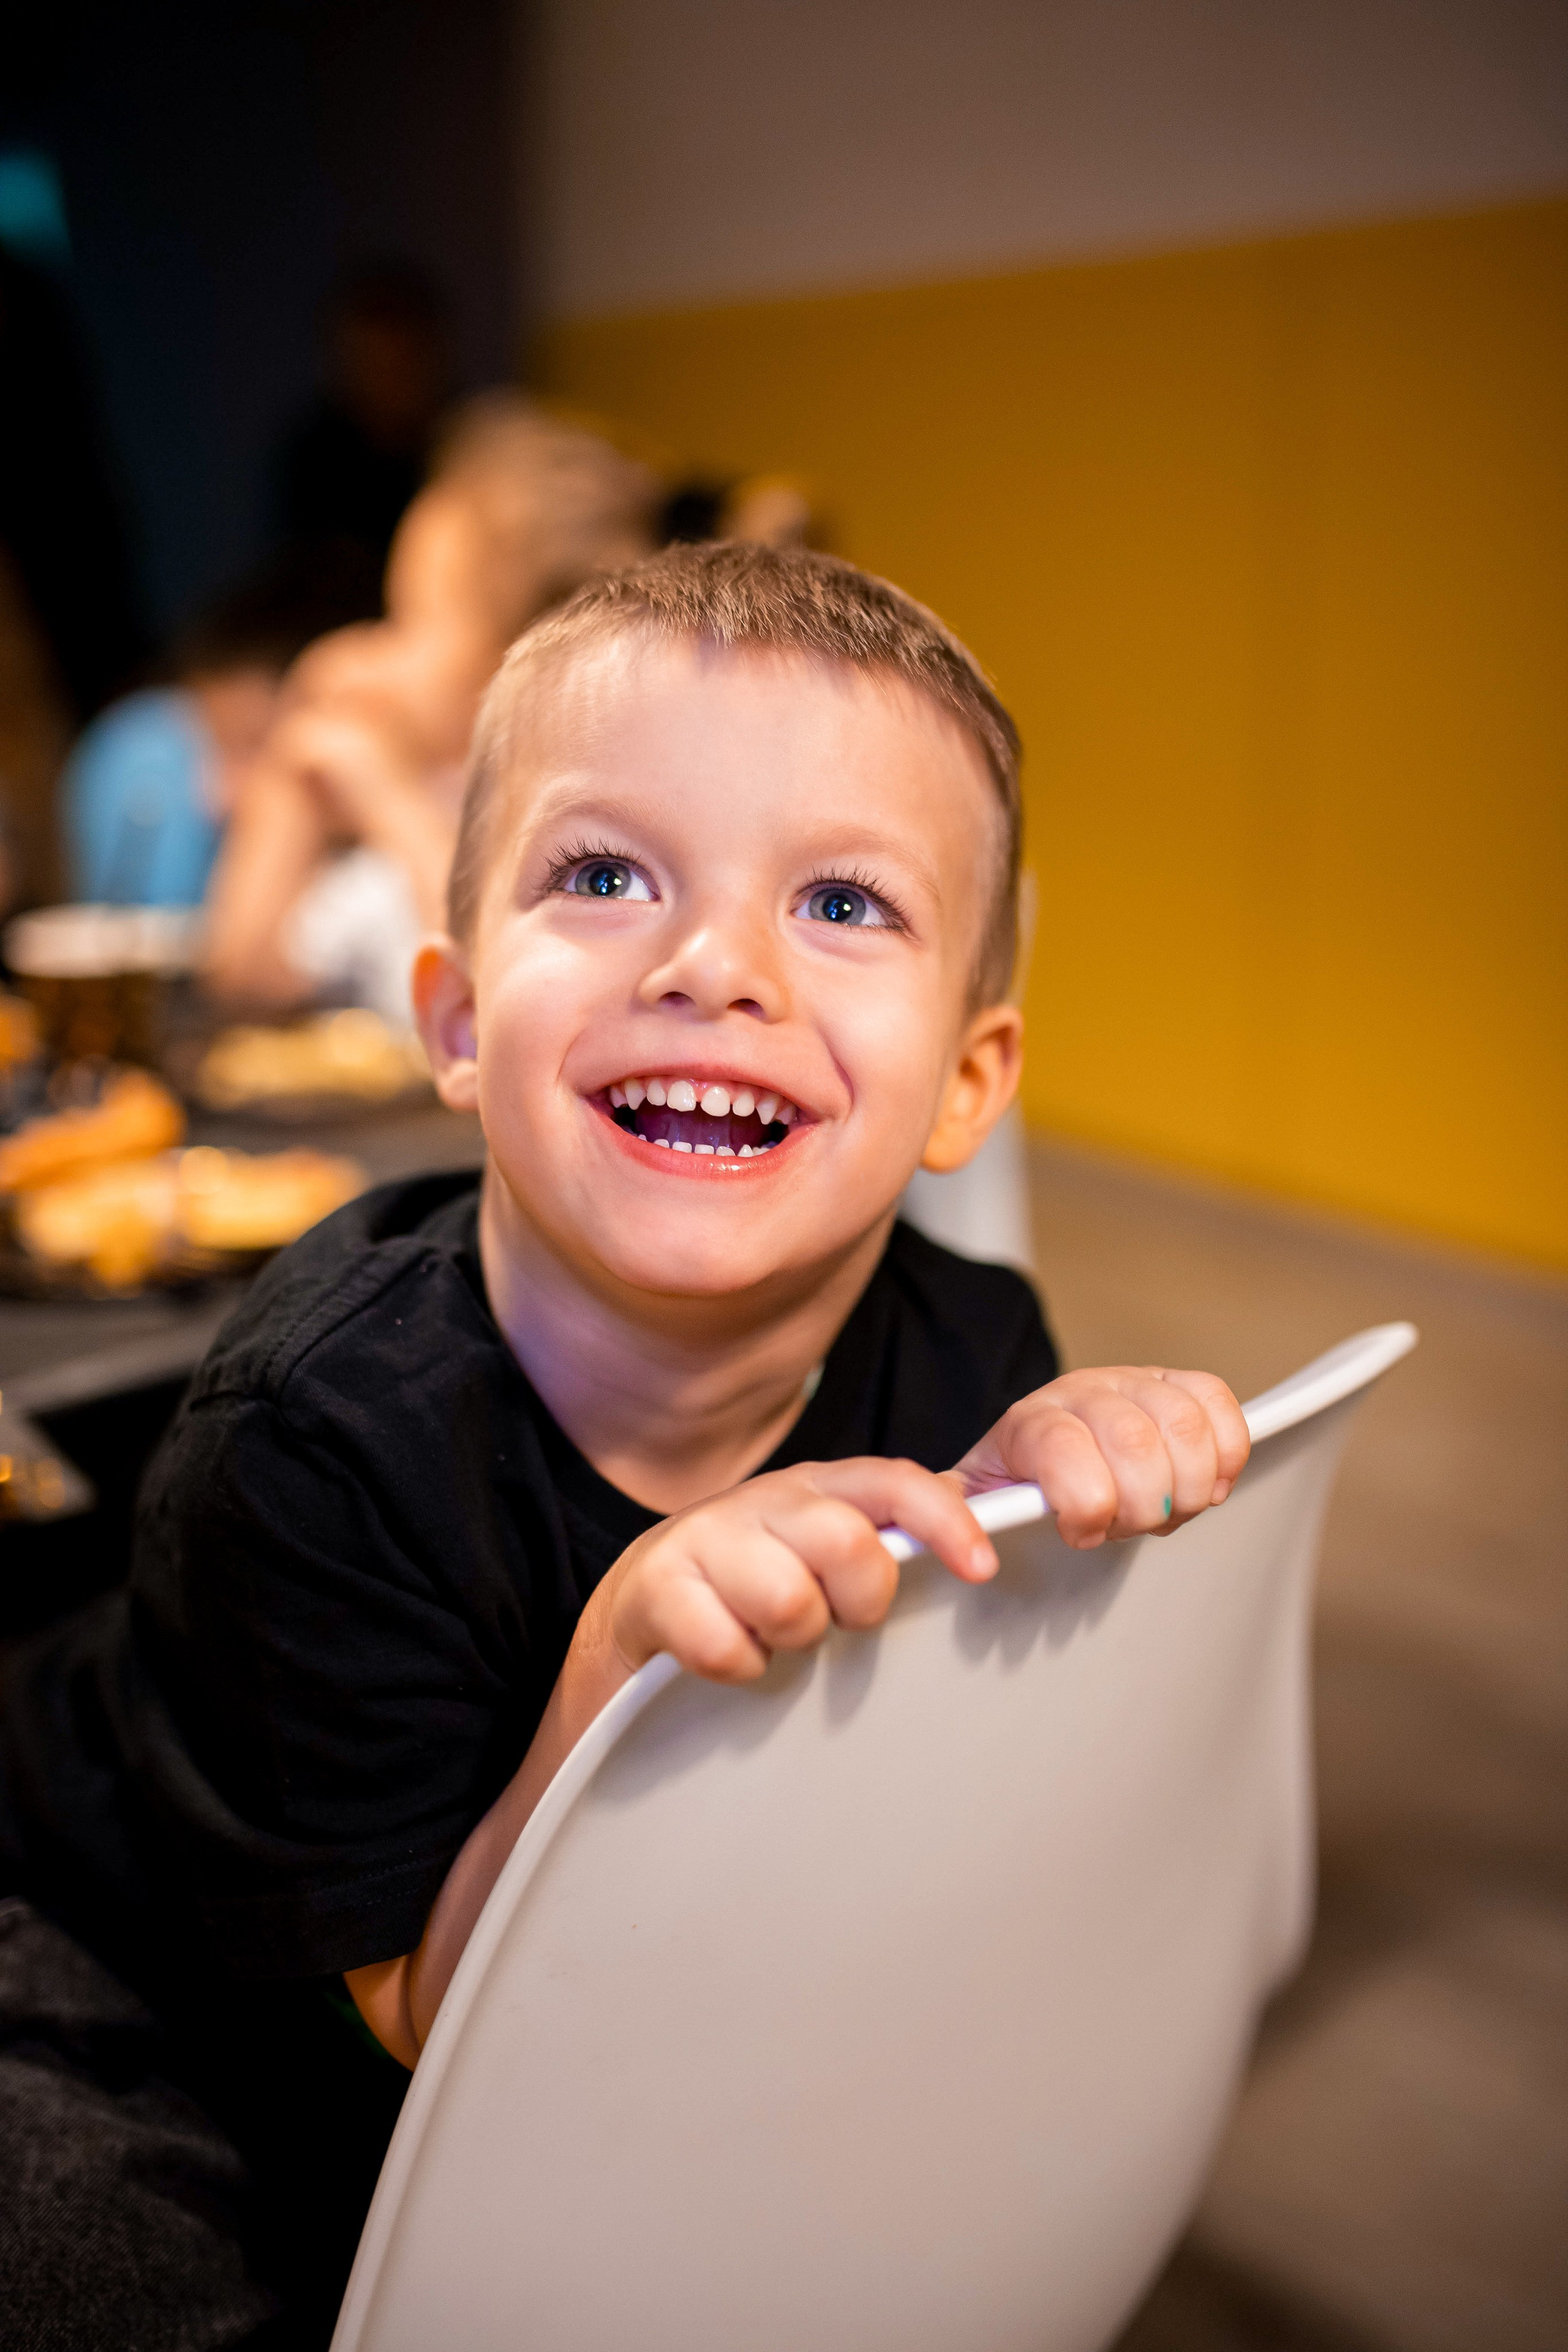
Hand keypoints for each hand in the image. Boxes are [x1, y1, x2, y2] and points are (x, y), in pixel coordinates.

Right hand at [584, 1458, 997, 1688]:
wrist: (640, 1605)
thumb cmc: (754, 1584)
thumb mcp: (823, 1552)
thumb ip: (889, 1540)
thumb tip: (980, 1546)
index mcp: (820, 1489)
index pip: (895, 1481)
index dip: (945, 1521)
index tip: (982, 1570)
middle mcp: (766, 1500)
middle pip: (848, 1544)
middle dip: (856, 1602)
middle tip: (832, 1620)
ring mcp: (705, 1537)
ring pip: (788, 1600)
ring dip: (792, 1638)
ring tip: (773, 1635)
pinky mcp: (654, 1587)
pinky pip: (725, 1648)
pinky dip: (737, 1666)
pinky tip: (728, 1653)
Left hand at [954, 1367, 1249, 1549]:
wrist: (1038, 1447)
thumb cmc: (1014, 1486)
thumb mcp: (972, 1503)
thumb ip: (953, 1520)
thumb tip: (967, 1550)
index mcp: (1029, 1421)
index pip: (1064, 1449)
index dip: (1085, 1504)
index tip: (1082, 1534)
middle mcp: (1083, 1390)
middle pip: (1136, 1443)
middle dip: (1142, 1506)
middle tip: (1127, 1525)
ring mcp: (1134, 1380)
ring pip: (1185, 1428)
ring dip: (1187, 1488)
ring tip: (1163, 1509)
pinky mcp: (1177, 1383)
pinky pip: (1219, 1403)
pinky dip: (1225, 1453)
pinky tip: (1204, 1484)